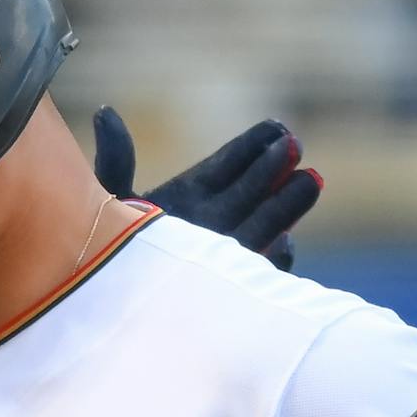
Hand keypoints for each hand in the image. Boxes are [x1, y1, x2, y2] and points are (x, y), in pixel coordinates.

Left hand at [93, 105, 319, 271]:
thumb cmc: (108, 248)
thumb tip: (105, 111)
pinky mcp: (234, 287)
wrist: (113, 304)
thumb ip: (115, 160)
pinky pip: (259, 274)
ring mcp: (226, 253)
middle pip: (252, 189)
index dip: (252, 146)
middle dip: (272, 168)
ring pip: (265, 226)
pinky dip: (275, 261)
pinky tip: (286, 242)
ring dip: (287, 205)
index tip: (275, 127)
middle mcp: (214, 221)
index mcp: (191, 194)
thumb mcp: (112, 199)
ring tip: (310, 178)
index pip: (228, 164)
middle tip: (293, 144)